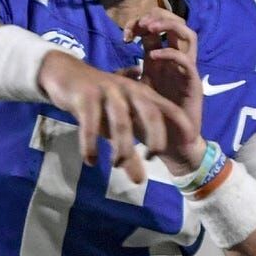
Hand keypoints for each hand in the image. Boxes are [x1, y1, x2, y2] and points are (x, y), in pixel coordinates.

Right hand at [37, 50, 180, 183]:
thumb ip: (128, 147)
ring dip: (121, 147)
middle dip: (155, 137)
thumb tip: (140, 181)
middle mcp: (127, 90)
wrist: (64, 74)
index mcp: (140, 93)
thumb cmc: (97, 100)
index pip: (166, 108)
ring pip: (121, 122)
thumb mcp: (114, 122)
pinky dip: (90, 143)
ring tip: (116, 166)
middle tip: (153, 159)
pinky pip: (90, 123)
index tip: (191, 141)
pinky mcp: (85, 96)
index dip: (181, 123)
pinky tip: (90, 160)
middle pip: (149, 113)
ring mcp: (107, 92)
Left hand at [123, 9, 205, 173]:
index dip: (141, 23)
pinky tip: (153, 55)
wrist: (171, 144)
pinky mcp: (193, 83)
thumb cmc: (151, 119)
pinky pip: (187, 61)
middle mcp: (175, 61)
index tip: (125, 34)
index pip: (157, 29)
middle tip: (140, 24)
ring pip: (188, 35)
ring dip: (168, 26)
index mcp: (161, 60)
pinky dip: (170, 53)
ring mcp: (186, 70)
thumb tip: (107, 67)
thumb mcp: (134, 93)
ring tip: (149, 29)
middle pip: (175, 23)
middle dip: (157, 17)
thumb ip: (125, 77)